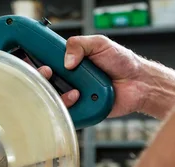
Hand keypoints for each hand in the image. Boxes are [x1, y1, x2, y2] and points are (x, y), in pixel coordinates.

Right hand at [39, 35, 174, 118]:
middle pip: (44, 84)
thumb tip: (66, 61)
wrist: (139, 82)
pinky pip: (68, 114)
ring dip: (59, 95)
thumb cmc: (122, 62)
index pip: (45, 64)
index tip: (37, 63)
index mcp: (69, 64)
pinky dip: (69, 108)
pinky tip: (78, 99)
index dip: (36, 64)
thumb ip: (79, 44)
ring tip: (75, 91)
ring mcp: (74, 97)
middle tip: (48, 73)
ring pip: (53, 100)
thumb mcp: (100, 43)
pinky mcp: (82, 111)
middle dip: (42, 79)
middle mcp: (69, 80)